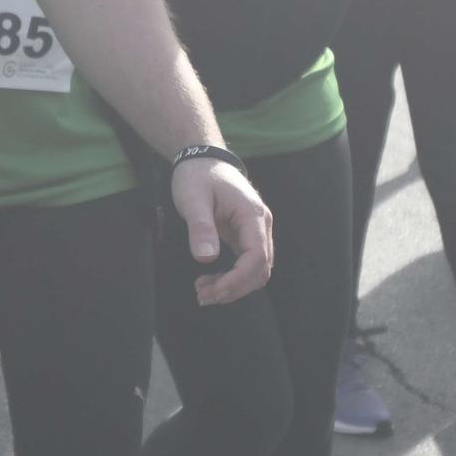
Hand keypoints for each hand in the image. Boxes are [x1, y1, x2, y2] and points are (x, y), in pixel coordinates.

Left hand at [171, 155, 273, 304]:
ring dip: (234, 286)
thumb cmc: (198, 176)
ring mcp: (257, 230)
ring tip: (203, 292)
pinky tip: (211, 281)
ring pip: (257, 270)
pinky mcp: (248, 235)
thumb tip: (206, 258)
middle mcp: (262, 224)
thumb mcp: (193, 199)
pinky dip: (233, 277)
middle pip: (261, 269)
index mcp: (253, 215)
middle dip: (234, 288)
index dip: (237, 280)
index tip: (212, 291)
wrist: (202, 159)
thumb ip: (201, 227)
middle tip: (203, 297)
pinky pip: (248, 263)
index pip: (256, 257)